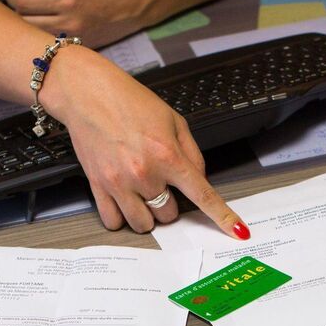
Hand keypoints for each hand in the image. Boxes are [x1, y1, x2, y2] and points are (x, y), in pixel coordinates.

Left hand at [5, 0, 151, 47]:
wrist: (130, 3)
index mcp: (65, 0)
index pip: (23, 3)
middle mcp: (68, 23)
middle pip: (25, 23)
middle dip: (17, 10)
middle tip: (19, 0)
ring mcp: (73, 39)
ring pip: (34, 36)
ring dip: (26, 23)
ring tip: (31, 11)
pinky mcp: (78, 48)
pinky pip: (50, 43)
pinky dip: (42, 33)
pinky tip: (45, 23)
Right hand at [44, 46, 250, 238]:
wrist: (89, 94)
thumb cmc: (129, 101)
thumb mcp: (173, 120)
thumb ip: (191, 153)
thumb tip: (199, 180)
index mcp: (167, 155)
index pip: (203, 195)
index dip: (222, 216)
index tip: (236, 231)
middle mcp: (144, 173)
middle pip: (169, 214)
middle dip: (169, 202)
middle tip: (159, 182)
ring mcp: (119, 183)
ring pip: (144, 224)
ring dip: (147, 214)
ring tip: (141, 192)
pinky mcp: (97, 187)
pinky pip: (113, 221)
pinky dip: (121, 216)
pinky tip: (123, 199)